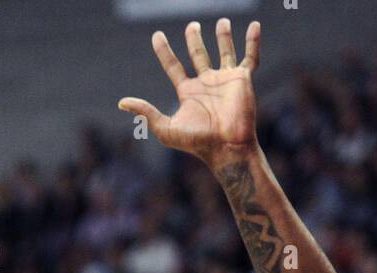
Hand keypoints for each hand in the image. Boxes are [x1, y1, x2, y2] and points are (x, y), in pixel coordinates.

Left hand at [118, 17, 259, 164]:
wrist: (227, 147)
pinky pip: (250, 57)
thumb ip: (145, 112)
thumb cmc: (198, 142)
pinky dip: (253, 42)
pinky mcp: (242, 80)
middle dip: (194, 40)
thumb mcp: (166, 128)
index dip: (164, 51)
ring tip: (222, 22)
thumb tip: (121, 103)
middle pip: (198, 55)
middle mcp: (206, 83)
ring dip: (223, 37)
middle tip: (192, 26)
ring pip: (224, 52)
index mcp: (188, 92)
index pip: (173, 66)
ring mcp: (225, 80)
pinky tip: (255, 26)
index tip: (157, 36)